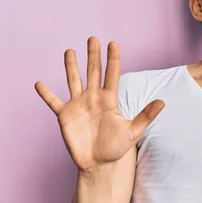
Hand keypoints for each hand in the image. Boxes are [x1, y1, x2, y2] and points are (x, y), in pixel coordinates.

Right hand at [34, 37, 164, 172]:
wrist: (98, 164)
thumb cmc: (116, 148)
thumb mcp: (133, 132)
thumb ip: (146, 116)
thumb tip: (163, 102)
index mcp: (109, 99)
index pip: (112, 74)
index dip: (113, 59)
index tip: (113, 43)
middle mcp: (93, 98)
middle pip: (93, 72)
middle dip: (93, 55)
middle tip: (93, 38)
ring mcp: (78, 105)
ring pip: (74, 80)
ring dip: (71, 66)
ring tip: (69, 51)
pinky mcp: (65, 115)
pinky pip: (53, 101)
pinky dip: (46, 93)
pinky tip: (39, 83)